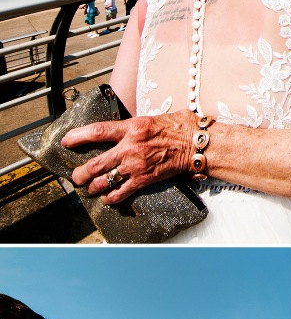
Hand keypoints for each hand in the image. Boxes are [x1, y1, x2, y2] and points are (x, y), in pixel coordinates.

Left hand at [62, 112, 195, 203]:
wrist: (195, 144)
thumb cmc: (177, 128)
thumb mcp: (150, 119)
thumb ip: (132, 125)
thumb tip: (121, 129)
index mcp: (131, 128)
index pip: (97, 131)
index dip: (78, 137)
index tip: (67, 141)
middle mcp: (130, 148)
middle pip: (95, 164)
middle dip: (81, 174)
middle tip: (75, 178)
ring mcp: (136, 166)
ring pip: (105, 180)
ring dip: (94, 187)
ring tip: (89, 189)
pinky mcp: (144, 179)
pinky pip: (122, 192)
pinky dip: (112, 197)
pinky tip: (107, 199)